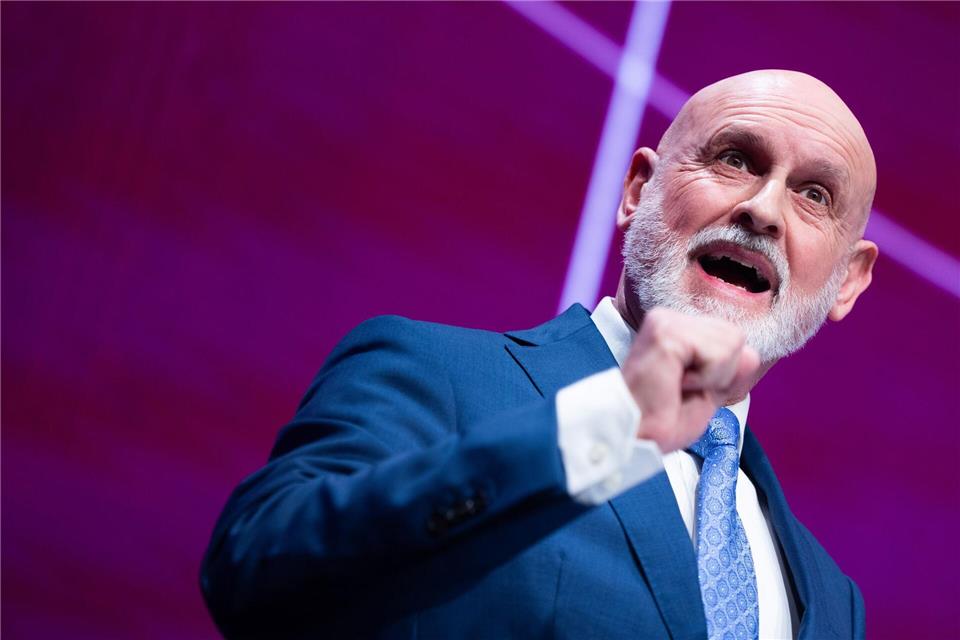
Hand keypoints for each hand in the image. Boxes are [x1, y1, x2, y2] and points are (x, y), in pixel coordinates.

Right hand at [621, 307, 759, 452]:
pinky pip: (718, 353)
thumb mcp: (710, 391)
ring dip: (712, 377)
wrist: (636, 436)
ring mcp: (666, 322)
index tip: (687, 389)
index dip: (722, 373)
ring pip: (732, 342)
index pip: (731, 337)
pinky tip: (676, 384)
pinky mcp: (667, 333)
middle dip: (720, 373)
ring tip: (678, 387)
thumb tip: (752, 353)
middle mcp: (669, 318)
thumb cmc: (662, 419)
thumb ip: (731, 368)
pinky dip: (706, 378)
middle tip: (683, 389)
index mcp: (676, 327)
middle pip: (735, 336)